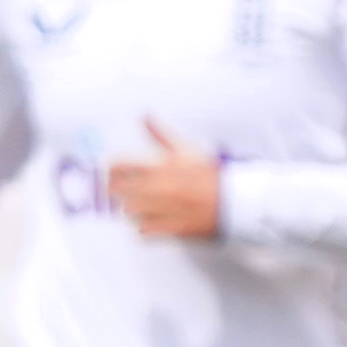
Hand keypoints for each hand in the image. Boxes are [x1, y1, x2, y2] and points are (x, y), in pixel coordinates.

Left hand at [105, 121, 224, 240]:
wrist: (234, 200)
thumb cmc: (210, 174)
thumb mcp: (185, 150)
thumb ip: (161, 135)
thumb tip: (145, 116)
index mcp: (159, 167)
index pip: (119, 166)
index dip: (112, 170)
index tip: (113, 173)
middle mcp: (157, 188)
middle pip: (117, 190)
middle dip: (116, 189)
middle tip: (120, 190)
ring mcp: (162, 209)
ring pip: (129, 211)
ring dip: (131, 208)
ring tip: (139, 205)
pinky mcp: (170, 228)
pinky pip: (143, 230)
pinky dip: (143, 227)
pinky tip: (150, 221)